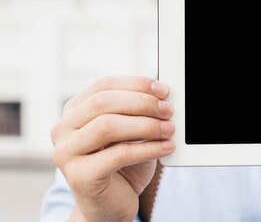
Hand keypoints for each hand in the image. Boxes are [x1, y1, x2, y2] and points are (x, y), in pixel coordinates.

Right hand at [51, 76, 175, 221]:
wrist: (111, 205)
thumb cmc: (123, 163)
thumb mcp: (131, 130)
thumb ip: (138, 110)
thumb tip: (161, 92)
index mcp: (74, 111)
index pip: (104, 85)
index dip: (136, 84)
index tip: (163, 90)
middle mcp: (63, 129)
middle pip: (103, 102)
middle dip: (142, 103)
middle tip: (168, 110)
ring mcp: (66, 153)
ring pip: (107, 126)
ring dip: (146, 125)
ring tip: (169, 129)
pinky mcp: (79, 176)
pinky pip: (119, 154)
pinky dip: (149, 148)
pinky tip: (166, 147)